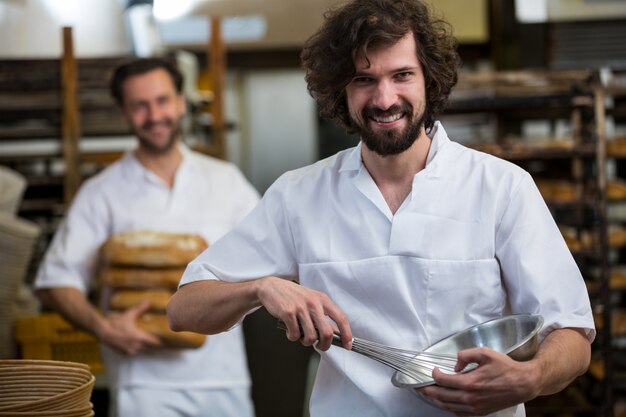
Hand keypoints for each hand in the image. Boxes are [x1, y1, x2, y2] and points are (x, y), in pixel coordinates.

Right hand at [99, 300, 162, 354]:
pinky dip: (138, 348)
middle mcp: (136, 346)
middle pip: (150, 347)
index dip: (162, 342)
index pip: (155, 343)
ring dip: (146, 347)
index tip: (169, 342)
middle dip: (155, 344)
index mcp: (139, 337)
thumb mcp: (129, 315)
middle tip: (162, 341)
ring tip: (151, 342)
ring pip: (143, 350)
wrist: (103, 332)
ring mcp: (130, 351)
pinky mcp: (125, 353)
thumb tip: (149, 301)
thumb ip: (140, 309)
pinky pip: (135, 352)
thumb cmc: (116, 323)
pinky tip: (140, 344)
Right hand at [257, 277, 351, 350]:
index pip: (341, 318)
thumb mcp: (312, 300)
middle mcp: (313, 303)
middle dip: (324, 345)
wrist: (271, 287)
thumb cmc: (293, 296)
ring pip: (310, 337)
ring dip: (305, 342)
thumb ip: (323, 315)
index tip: (348, 345)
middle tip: (319, 346)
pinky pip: (294, 335)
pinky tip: (290, 331)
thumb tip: (334, 333)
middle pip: (327, 333)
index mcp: (322, 299)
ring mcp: (300, 308)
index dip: (347, 334)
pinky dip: (292, 337)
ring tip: (301, 335)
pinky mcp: (288, 313)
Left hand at [417, 347, 539, 415]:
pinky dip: (448, 408)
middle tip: (419, 386)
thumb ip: (466, 355)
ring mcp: (474, 407)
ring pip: (448, 406)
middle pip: (441, 396)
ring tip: (427, 394)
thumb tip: (455, 365)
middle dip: (428, 391)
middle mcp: (470, 398)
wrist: (523, 384)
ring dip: (435, 400)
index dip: (434, 375)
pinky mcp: (479, 412)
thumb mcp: (485, 353)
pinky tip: (444, 402)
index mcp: (470, 382)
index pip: (443, 381)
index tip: (433, 370)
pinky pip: (458, 413)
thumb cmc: (505, 368)